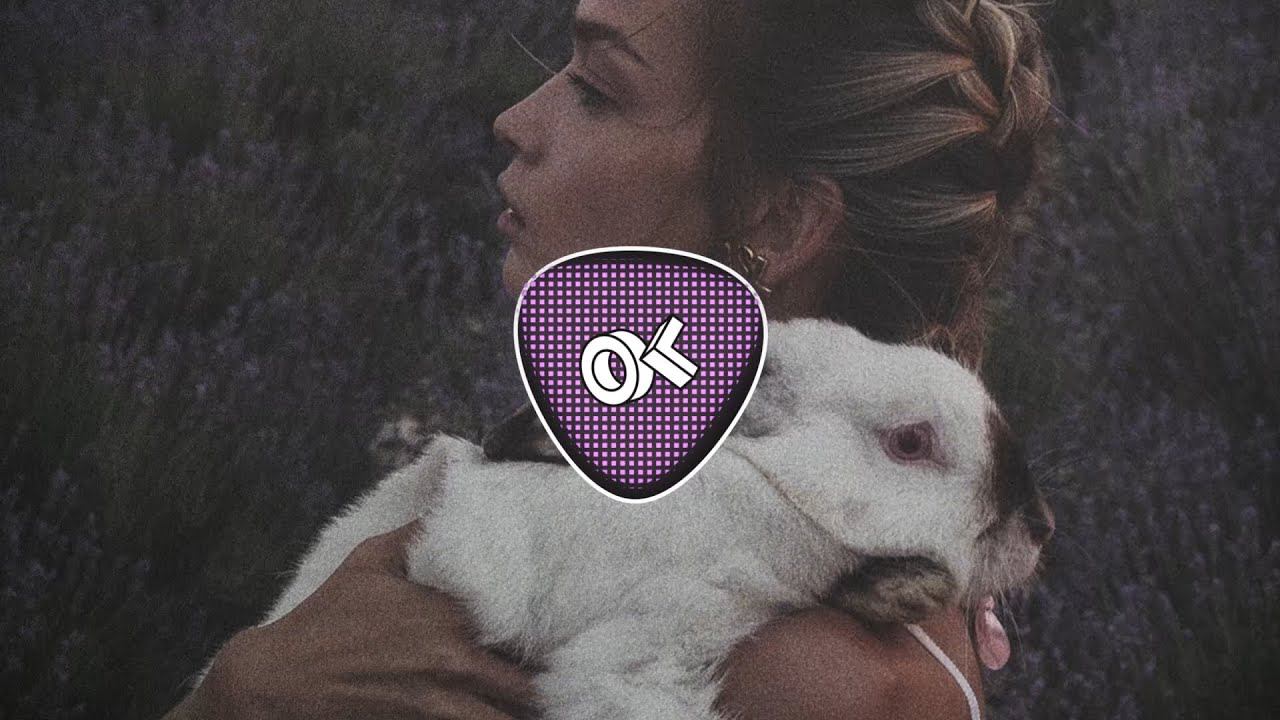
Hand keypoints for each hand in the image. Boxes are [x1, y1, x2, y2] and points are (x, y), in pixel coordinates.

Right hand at [170, 519, 538, 719]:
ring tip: (542, 711)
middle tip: (560, 684)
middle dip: (546, 689)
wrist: (277, 682)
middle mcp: (454, 662)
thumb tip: (453, 491)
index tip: (567, 638)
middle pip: (529, 689)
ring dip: (524, 716)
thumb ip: (419, 532)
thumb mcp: (370, 561)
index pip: (527, 630)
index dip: (552, 639)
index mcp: (450, 615)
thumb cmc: (326, 619)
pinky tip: (498, 719)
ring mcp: (439, 705)